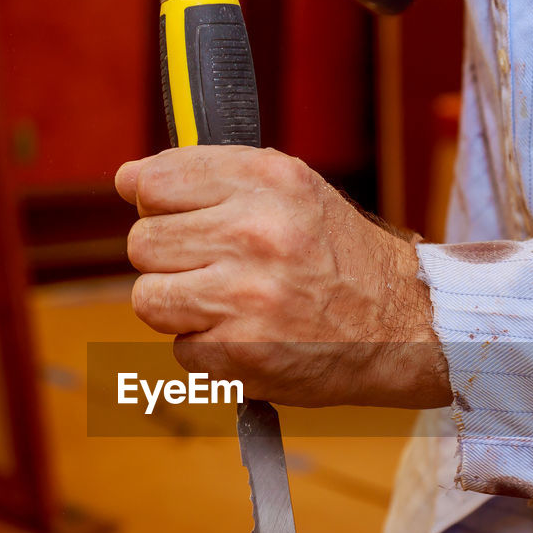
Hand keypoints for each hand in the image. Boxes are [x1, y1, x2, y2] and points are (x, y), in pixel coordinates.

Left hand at [115, 146, 451, 408]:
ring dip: (177, 308)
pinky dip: (208, 352)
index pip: (153, 181)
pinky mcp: (243, 353)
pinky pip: (180, 351)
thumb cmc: (340, 257)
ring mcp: (248, 296)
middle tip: (211, 270)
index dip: (153, 203)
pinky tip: (249, 338)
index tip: (173, 216)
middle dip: (168, 260)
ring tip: (224, 306)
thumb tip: (128, 181)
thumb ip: (216, 178)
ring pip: (147, 299)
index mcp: (268, 181)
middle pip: (141, 243)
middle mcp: (256, 232)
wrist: (405, 327)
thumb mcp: (294, 192)